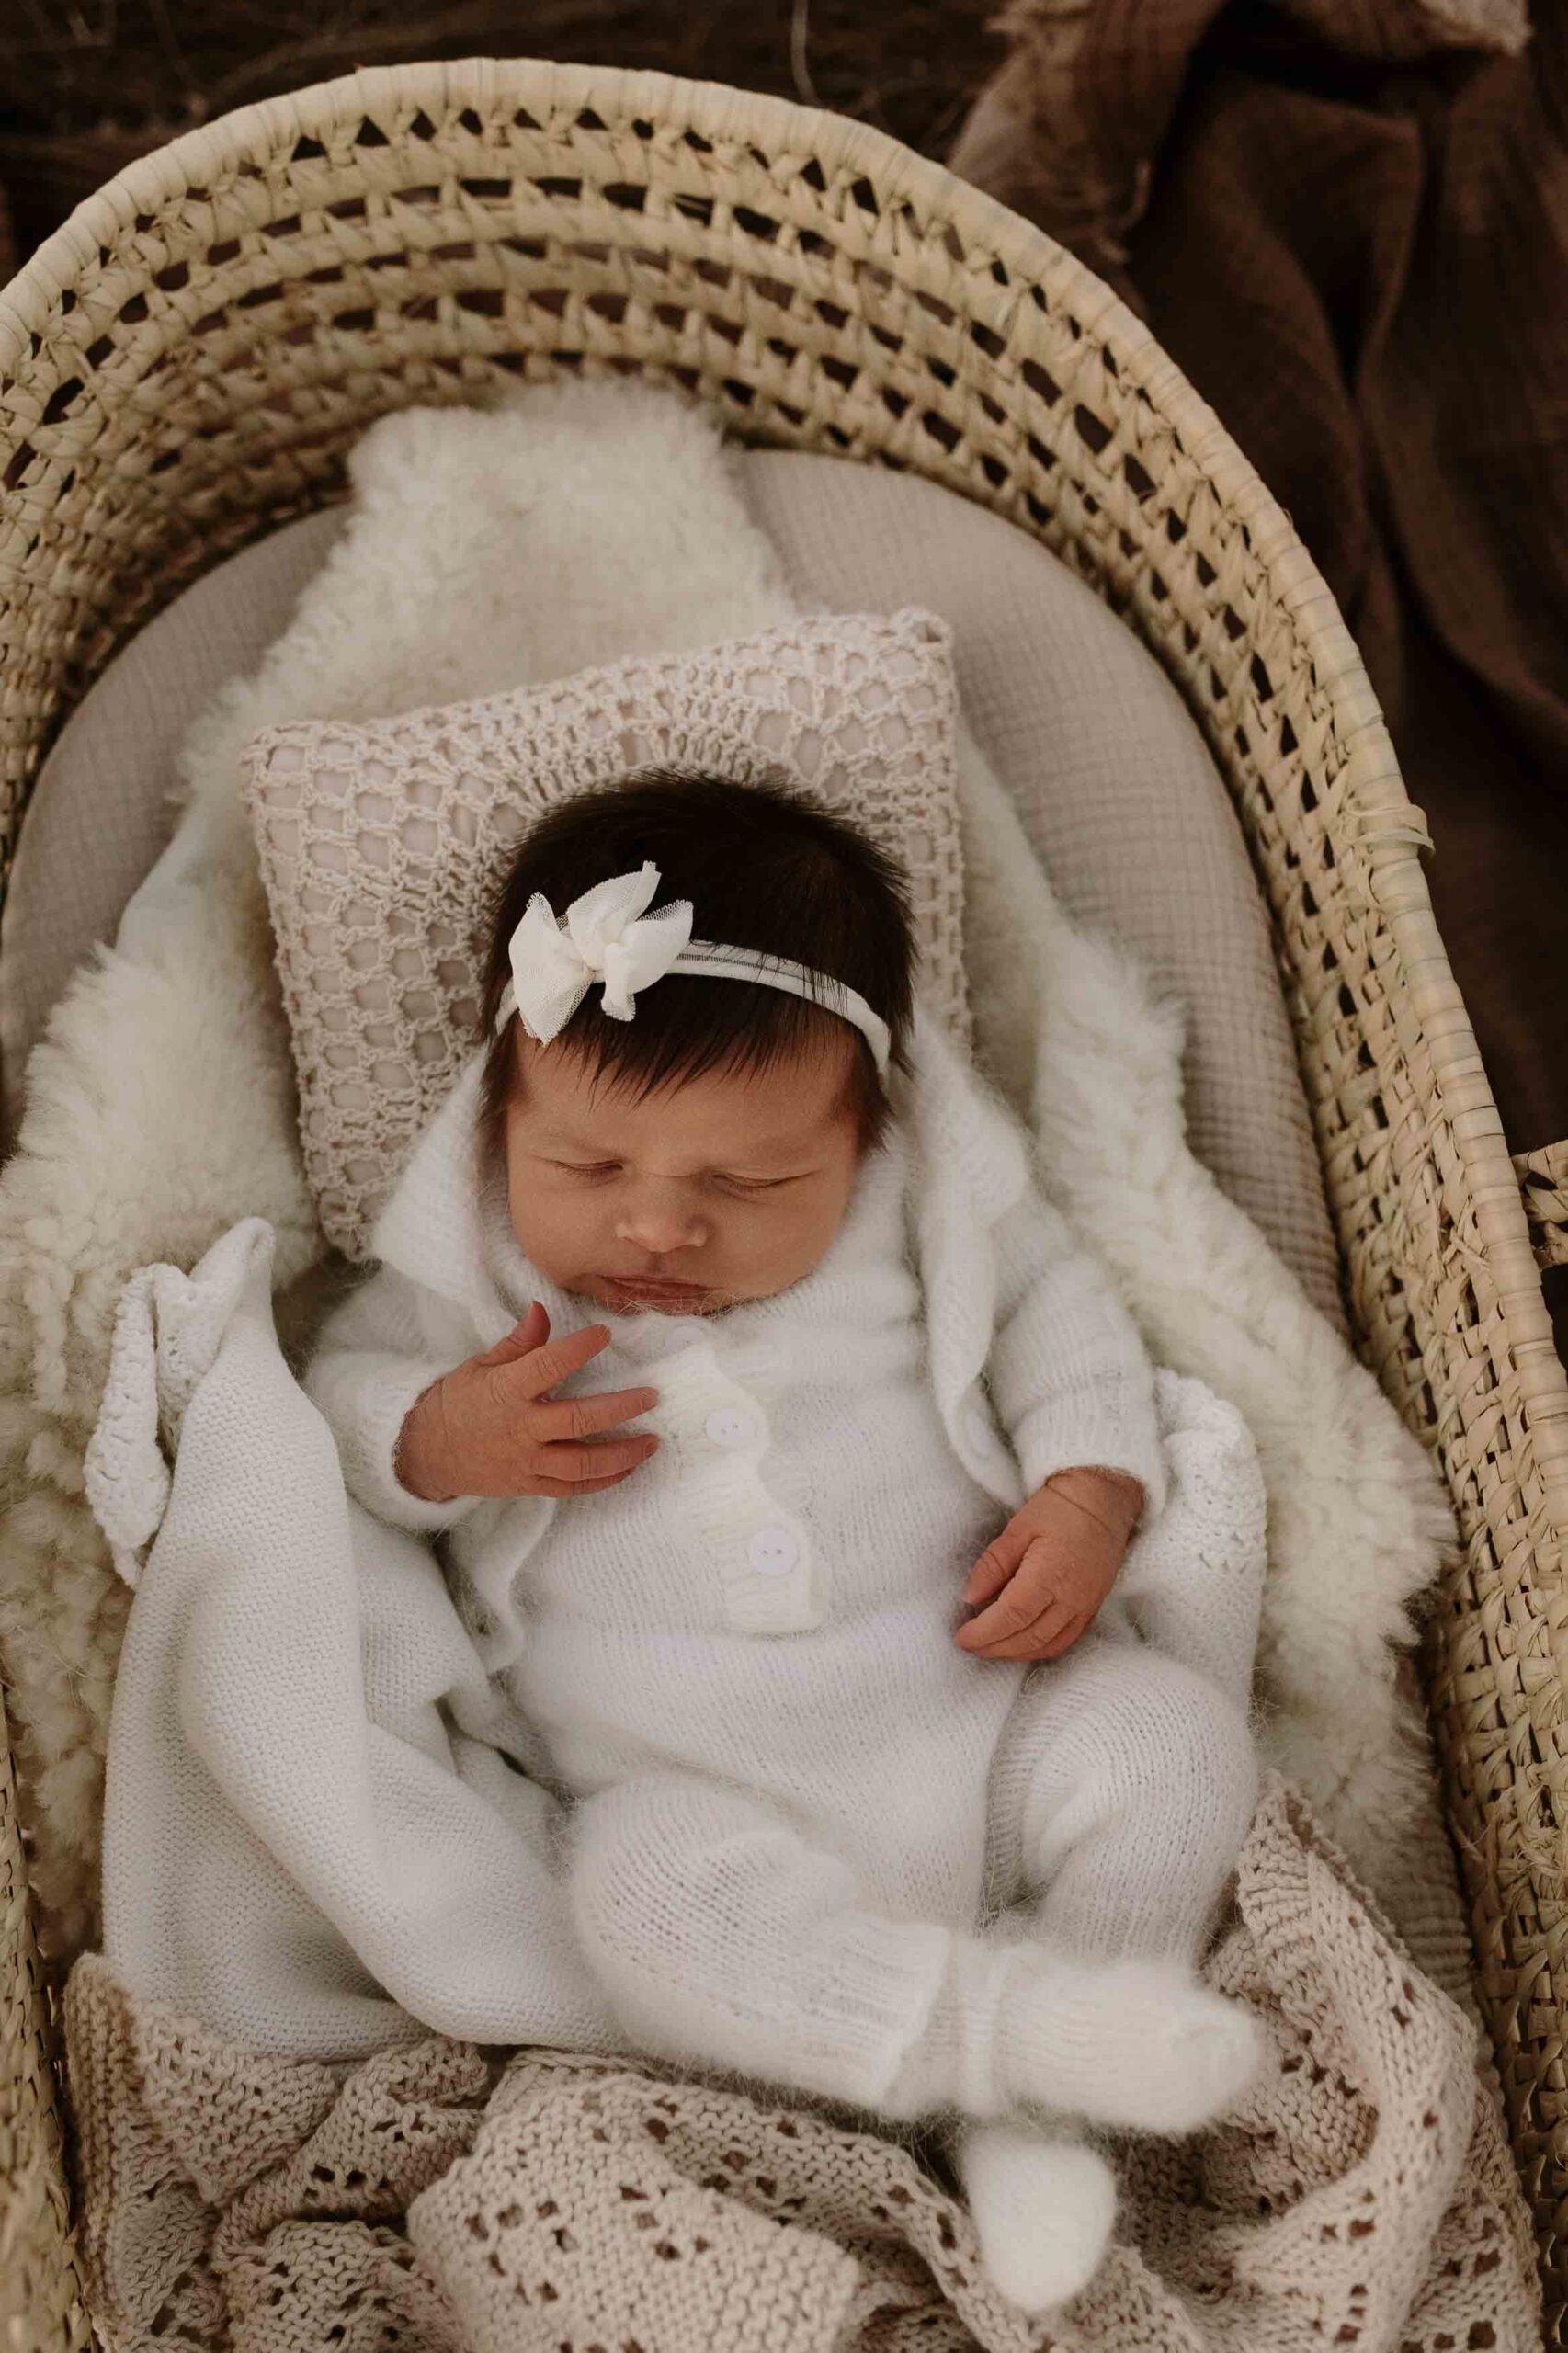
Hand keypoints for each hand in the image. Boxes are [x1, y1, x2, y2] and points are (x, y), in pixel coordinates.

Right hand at [396, 1301, 659, 1502]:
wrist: (426, 1453)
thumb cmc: (457, 1403)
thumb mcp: (480, 1365)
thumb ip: (518, 1343)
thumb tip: (541, 1309)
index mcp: (507, 1392)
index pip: (547, 1366)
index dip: (579, 1348)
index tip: (605, 1334)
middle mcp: (521, 1429)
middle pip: (579, 1421)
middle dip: (621, 1409)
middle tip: (652, 1396)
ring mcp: (527, 1462)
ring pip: (582, 1463)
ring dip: (622, 1454)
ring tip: (651, 1441)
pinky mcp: (530, 1485)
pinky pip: (573, 1487)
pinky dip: (603, 1480)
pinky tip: (628, 1469)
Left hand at [955, 1468, 1143, 1659]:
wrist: (1104, 1502)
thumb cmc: (1059, 1509)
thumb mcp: (1017, 1528)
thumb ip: (993, 1565)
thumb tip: (969, 1598)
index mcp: (1049, 1574)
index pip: (1011, 1616)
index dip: (984, 1632)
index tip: (962, 1637)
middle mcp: (1071, 1597)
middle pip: (1028, 1637)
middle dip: (994, 1647)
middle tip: (970, 1645)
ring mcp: (1085, 1607)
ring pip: (1047, 1645)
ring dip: (1014, 1653)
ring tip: (989, 1647)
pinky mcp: (1092, 1609)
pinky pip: (1065, 1641)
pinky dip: (1039, 1649)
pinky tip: (1020, 1644)